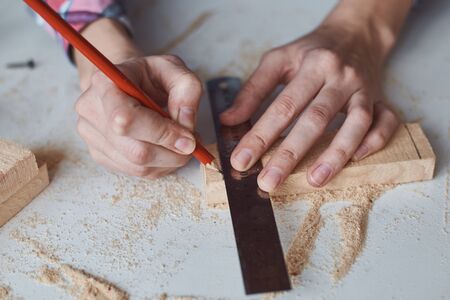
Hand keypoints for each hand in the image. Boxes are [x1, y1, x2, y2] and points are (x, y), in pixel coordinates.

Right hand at [75, 55, 201, 177]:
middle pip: (136, 151)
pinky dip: (158, 166)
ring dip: (168, 162)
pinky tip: (165, 150)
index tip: (189, 138)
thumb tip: (186, 125)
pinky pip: (134, 172)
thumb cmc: (149, 75)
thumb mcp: (175, 69)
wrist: (125, 82)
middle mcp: (90, 110)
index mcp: (105, 83)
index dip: (162, 133)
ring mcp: (90, 135)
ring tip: (180, 144)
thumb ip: (187, 90)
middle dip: (172, 153)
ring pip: (137, 167)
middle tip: (192, 144)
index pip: (127, 119)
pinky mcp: (98, 153)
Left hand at [220, 23, 398, 191]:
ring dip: (335, 155)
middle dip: (290, 154)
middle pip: (314, 119)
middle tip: (269, 182)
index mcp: (311, 65)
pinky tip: (356, 159)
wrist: (355, 33)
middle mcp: (339, 77)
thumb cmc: (312, 50)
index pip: (282, 105)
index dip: (260, 135)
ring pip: (354, 124)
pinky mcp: (380, 99)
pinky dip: (374, 141)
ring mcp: (363, 89)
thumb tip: (229, 119)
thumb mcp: (278, 60)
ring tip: (313, 181)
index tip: (241, 160)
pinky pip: (385, 122)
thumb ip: (253, 89)